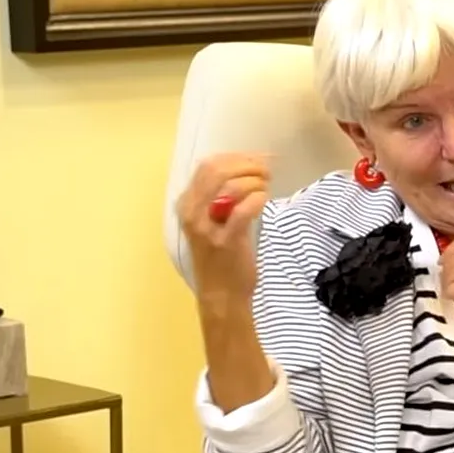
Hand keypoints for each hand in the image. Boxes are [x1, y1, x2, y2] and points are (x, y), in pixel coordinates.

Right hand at [175, 153, 271, 302]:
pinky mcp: (225, 241)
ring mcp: (206, 227)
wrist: (221, 295)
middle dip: (247, 165)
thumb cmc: (222, 257)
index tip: (258, 159)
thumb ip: (224, 196)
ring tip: (265, 187)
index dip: (236, 157)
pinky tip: (264, 200)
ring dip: (254, 180)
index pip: (208, 165)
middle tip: (266, 171)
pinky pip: (243, 210)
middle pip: (217, 170)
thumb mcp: (214, 221)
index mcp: (187, 203)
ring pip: (230, 186)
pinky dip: (257, 199)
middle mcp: (191, 212)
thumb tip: (252, 166)